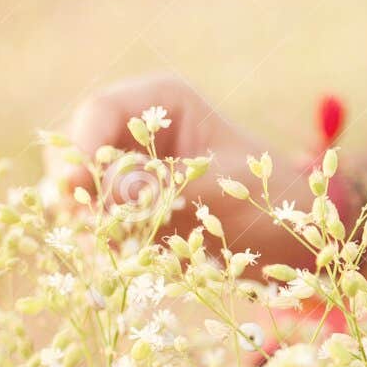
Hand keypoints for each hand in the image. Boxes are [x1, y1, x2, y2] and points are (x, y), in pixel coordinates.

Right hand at [44, 74, 303, 241]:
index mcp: (161, 102)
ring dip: (82, 220)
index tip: (75, 187)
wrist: (291, 242)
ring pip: (75, 190)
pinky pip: (91, 222)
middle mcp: (135, 130)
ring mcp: (124, 170)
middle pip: (76, 149)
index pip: (100, 111)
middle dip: (75, 189)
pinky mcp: (123, 209)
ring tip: (105, 252)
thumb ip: (164, 184)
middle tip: (86, 228)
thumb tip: (101, 184)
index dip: (81, 146)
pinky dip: (96, 241)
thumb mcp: (223, 189)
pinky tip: (112, 264)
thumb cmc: (270, 200)